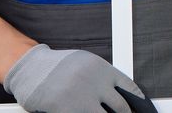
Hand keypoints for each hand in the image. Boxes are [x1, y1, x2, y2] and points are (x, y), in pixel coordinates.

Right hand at [4, 44, 157, 112]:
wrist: (31, 68)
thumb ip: (104, 78)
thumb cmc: (59, 66)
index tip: (140, 111)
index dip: (138, 103)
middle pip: (120, 108)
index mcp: (103, 69)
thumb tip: (122, 94)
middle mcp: (95, 83)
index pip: (130, 89)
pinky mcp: (66, 110)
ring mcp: (81, 98)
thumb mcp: (87, 64)